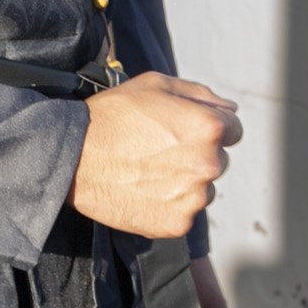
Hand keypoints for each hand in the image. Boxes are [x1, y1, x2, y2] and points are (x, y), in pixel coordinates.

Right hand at [67, 72, 241, 239]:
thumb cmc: (113, 115)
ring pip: (203, 188)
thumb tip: (231, 108)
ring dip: (185, 180)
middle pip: (218, 159)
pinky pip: (184, 211)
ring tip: (149, 169)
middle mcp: (208, 164)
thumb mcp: (155, 85)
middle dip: (196, 153)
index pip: (234, 129)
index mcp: (209, 127)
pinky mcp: (177, 223)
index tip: (183, 129)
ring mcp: (194, 198)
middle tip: (159, 148)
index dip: (208, 126)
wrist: (74, 158)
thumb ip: (201, 94)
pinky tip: (144, 188)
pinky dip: (169, 203)